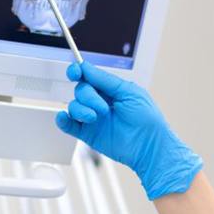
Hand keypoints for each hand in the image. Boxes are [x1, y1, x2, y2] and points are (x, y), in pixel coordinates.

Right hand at [56, 61, 202, 199]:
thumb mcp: (130, 93)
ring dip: (81, 109)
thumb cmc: (148, 120)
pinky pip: (69, 125)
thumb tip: (87, 68)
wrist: (149, 146)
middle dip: (88, 96)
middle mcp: (101, 102)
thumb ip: (106, 80)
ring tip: (95, 118)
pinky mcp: (88, 134)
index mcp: (112, 90)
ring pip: (74, 106)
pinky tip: (65, 118)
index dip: (79, 72)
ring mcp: (94, 118)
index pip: (90, 77)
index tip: (74, 72)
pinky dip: (63, 120)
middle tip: (103, 108)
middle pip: (81, 90)